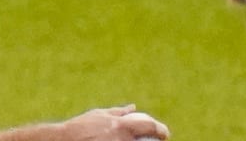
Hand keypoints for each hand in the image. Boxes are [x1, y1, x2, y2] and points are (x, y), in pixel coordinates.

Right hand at [53, 105, 169, 140]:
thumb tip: (133, 108)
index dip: (160, 130)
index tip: (164, 134)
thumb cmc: (81, 127)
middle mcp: (122, 140)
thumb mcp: (99, 116)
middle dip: (154, 140)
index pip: (149, 126)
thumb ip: (118, 112)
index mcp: (121, 126)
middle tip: (156, 140)